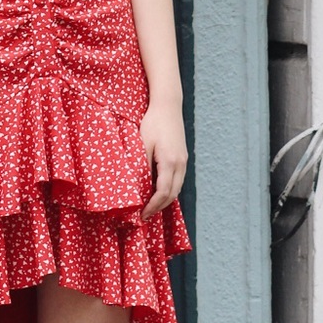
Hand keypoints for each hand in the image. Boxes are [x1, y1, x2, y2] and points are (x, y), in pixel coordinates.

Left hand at [139, 102, 187, 219]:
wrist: (168, 106)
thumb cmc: (153, 123)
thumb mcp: (143, 144)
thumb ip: (142, 166)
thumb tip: (138, 186)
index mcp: (170, 162)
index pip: (162, 192)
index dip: (152, 206)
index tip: (142, 215)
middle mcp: (180, 164)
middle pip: (172, 195)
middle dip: (159, 207)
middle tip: (145, 215)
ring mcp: (183, 161)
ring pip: (177, 188)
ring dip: (164, 200)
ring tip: (150, 206)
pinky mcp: (183, 157)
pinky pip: (178, 180)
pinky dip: (169, 190)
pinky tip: (158, 191)